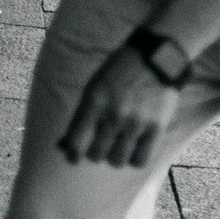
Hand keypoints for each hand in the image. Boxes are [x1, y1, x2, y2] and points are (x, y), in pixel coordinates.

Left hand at [58, 43, 178, 168]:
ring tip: (117, 144)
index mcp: (95, 100)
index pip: (76, 143)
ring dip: (114, 156)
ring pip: (116, 161)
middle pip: (96, 155)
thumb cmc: (119, 72)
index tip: (74, 156)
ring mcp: (136, 123)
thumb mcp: (94, 86)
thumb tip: (63, 146)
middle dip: (95, 151)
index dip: (72, 154)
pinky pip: (139, 160)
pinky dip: (134, 158)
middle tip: (100, 144)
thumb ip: (81, 115)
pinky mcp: (155, 128)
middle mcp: (114, 114)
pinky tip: (133, 147)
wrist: (156, 57)